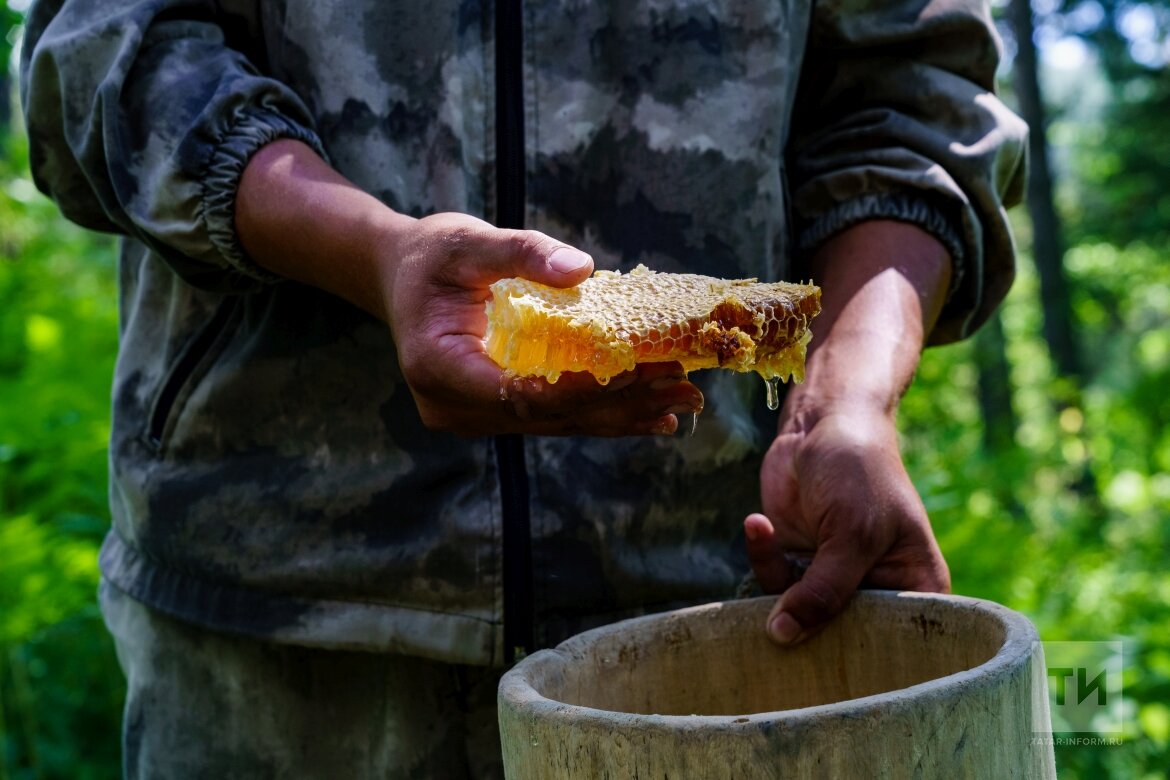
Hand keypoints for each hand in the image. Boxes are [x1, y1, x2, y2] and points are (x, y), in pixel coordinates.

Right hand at [377, 212, 702, 435]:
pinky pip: (555, 418)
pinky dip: (603, 414)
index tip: (638, 370)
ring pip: (559, 424)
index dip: (582, 388)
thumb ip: (521, 253)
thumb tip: (582, 269)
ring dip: (622, 414)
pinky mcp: (496, 412)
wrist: (397, 275)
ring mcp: (475, 417)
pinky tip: (653, 419)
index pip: (521, 394)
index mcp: (439, 368)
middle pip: (550, 416)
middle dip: (620, 403)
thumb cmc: (429, 255)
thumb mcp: (467, 240)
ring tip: (682, 404)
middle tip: (683, 389)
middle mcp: (455, 407)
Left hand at [744, 398, 949, 644]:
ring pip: (799, 614)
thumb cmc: (860, 471)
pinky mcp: (798, 562)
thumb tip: (782, 638)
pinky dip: (762, 554)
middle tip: (776, 616)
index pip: (897, 645)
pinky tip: (757, 522)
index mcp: (916, 590)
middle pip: (841, 639)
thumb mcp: (851, 534)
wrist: (822, 422)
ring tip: (767, 529)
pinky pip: (773, 582)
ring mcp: (835, 579)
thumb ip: (823, 592)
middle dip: (806, 626)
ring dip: (774, 576)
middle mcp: (878, 592)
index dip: (864, 659)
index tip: (826, 662)